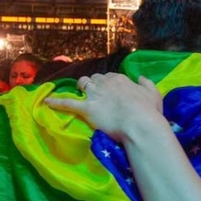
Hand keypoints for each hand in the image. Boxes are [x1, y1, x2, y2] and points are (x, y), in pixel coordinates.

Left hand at [44, 73, 165, 142]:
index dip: (108, 84)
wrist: (140, 124)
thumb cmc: (149, 111)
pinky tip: (47, 102)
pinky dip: (56, 102)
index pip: (109, 77)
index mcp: (120, 79)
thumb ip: (147, 83)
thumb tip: (141, 77)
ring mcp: (94, 95)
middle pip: (94, 78)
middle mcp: (106, 83)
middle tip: (96, 95)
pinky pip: (68, 103)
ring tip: (79, 94)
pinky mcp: (86, 108)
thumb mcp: (154, 94)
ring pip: (82, 84)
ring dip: (80, 88)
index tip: (110, 92)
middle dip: (93, 84)